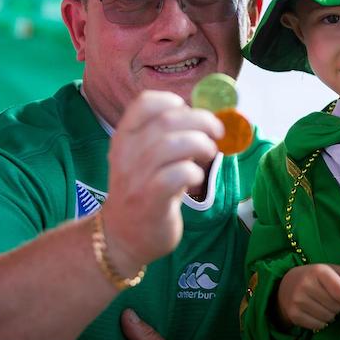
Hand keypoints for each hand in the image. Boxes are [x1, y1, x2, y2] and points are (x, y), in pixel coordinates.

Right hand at [103, 91, 223, 271]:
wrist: (122, 237)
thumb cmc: (143, 191)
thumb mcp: (146, 159)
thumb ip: (168, 138)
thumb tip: (206, 119)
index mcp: (124, 137)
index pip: (144, 103)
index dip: (173, 101)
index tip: (190, 112)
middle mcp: (126, 154)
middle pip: (167, 121)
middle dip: (201, 121)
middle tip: (217, 132)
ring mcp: (136, 178)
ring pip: (171, 145)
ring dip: (200, 144)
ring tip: (209, 153)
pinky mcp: (149, 201)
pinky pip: (175, 176)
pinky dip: (193, 172)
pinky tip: (196, 178)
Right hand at [277, 264, 339, 330]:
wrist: (286, 285)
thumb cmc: (316, 277)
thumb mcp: (334, 271)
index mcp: (318, 271)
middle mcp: (306, 284)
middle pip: (336, 306)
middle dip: (339, 307)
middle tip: (333, 301)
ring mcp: (298, 300)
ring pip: (328, 318)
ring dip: (331, 315)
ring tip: (324, 306)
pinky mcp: (293, 314)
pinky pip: (318, 325)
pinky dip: (322, 322)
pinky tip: (316, 313)